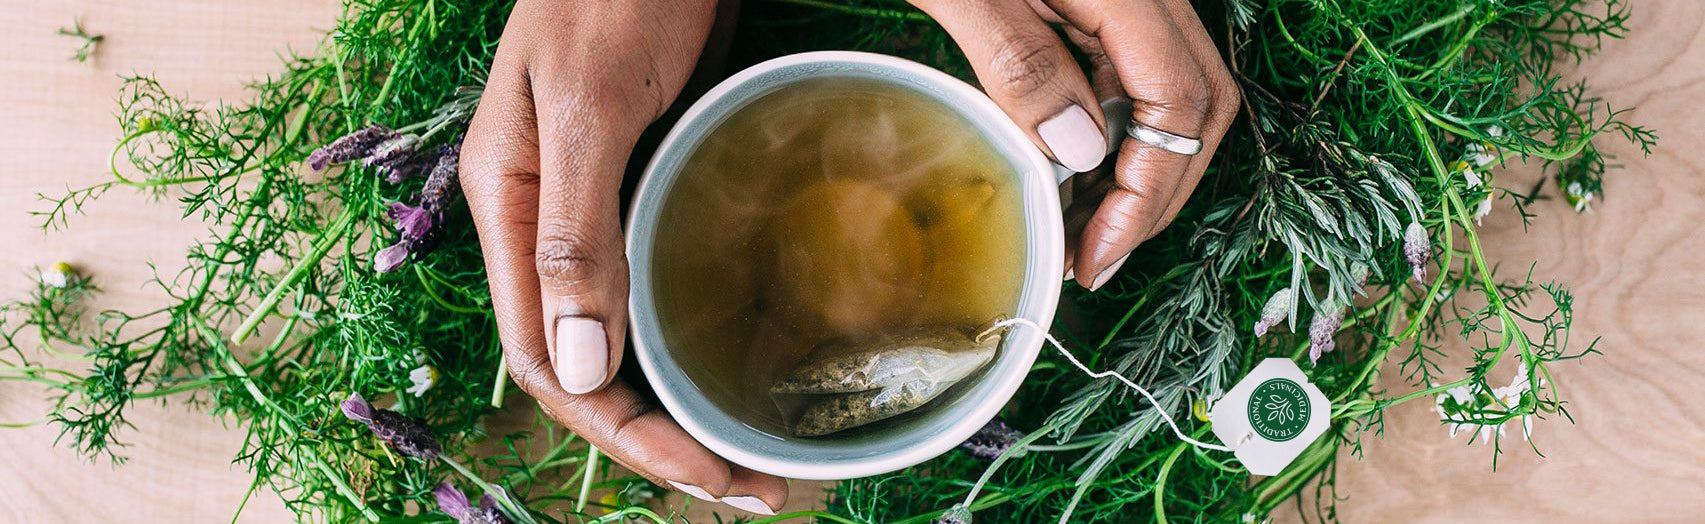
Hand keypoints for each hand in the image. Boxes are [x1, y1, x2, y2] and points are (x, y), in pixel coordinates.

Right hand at [460, 0, 785, 513]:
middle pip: (585, 366)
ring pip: (617, 336)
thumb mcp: (593, 103)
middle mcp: (542, 225)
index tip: (707, 473)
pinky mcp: (637, 185)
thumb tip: (578, 368)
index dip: (625, 434)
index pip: (548, 363)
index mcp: (509, 210)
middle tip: (753, 484)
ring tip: (749, 450)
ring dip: (675, 403)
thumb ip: (574, 230)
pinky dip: (688, 340)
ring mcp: (589, 207)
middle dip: (659, 439)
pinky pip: (651, 287)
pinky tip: (738, 362)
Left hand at [910, 0, 1239, 289]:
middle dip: (1156, 193)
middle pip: (1199, 105)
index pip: (1180, 107)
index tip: (1098, 255)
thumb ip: (1019, 62)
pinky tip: (1066, 169)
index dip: (1148, 194)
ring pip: (1170, 94)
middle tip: (1095, 256)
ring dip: (1136, 168)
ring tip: (1079, 229)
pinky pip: (1130, 71)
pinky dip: (1110, 130)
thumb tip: (1081, 152)